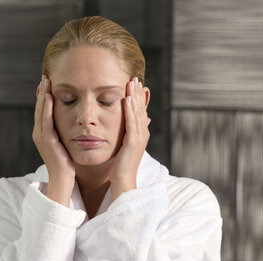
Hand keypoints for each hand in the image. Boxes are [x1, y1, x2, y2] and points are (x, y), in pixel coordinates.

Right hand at [32, 75, 75, 204]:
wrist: (64, 181)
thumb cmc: (68, 164)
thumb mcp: (67, 145)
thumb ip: (67, 133)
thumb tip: (75, 123)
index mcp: (44, 134)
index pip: (44, 111)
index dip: (44, 96)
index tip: (48, 83)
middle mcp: (39, 134)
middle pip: (39, 108)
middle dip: (41, 92)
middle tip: (45, 77)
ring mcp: (41, 137)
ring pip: (40, 112)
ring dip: (42, 96)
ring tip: (45, 82)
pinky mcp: (46, 141)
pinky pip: (45, 121)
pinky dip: (46, 108)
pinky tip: (49, 97)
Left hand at [109, 77, 150, 199]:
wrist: (122, 182)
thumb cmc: (119, 167)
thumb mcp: (122, 147)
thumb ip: (124, 135)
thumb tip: (123, 129)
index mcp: (140, 134)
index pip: (139, 111)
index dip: (137, 97)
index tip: (133, 84)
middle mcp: (142, 134)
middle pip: (141, 109)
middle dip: (137, 93)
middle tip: (134, 78)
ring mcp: (140, 138)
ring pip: (138, 113)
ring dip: (135, 96)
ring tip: (131, 83)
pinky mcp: (134, 142)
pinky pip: (132, 122)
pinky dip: (131, 110)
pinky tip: (128, 99)